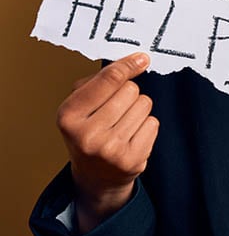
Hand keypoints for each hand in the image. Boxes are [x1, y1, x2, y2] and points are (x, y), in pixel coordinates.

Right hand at [56, 52, 158, 232]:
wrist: (96, 176)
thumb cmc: (89, 131)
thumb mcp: (80, 106)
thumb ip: (100, 80)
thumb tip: (136, 60)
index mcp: (68, 116)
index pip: (108, 79)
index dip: (128, 65)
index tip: (141, 58)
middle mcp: (86, 135)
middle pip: (131, 90)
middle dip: (129, 94)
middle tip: (118, 109)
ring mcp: (110, 150)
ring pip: (144, 105)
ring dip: (139, 110)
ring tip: (123, 124)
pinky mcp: (131, 160)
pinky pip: (153, 123)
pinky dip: (146, 126)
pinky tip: (132, 137)